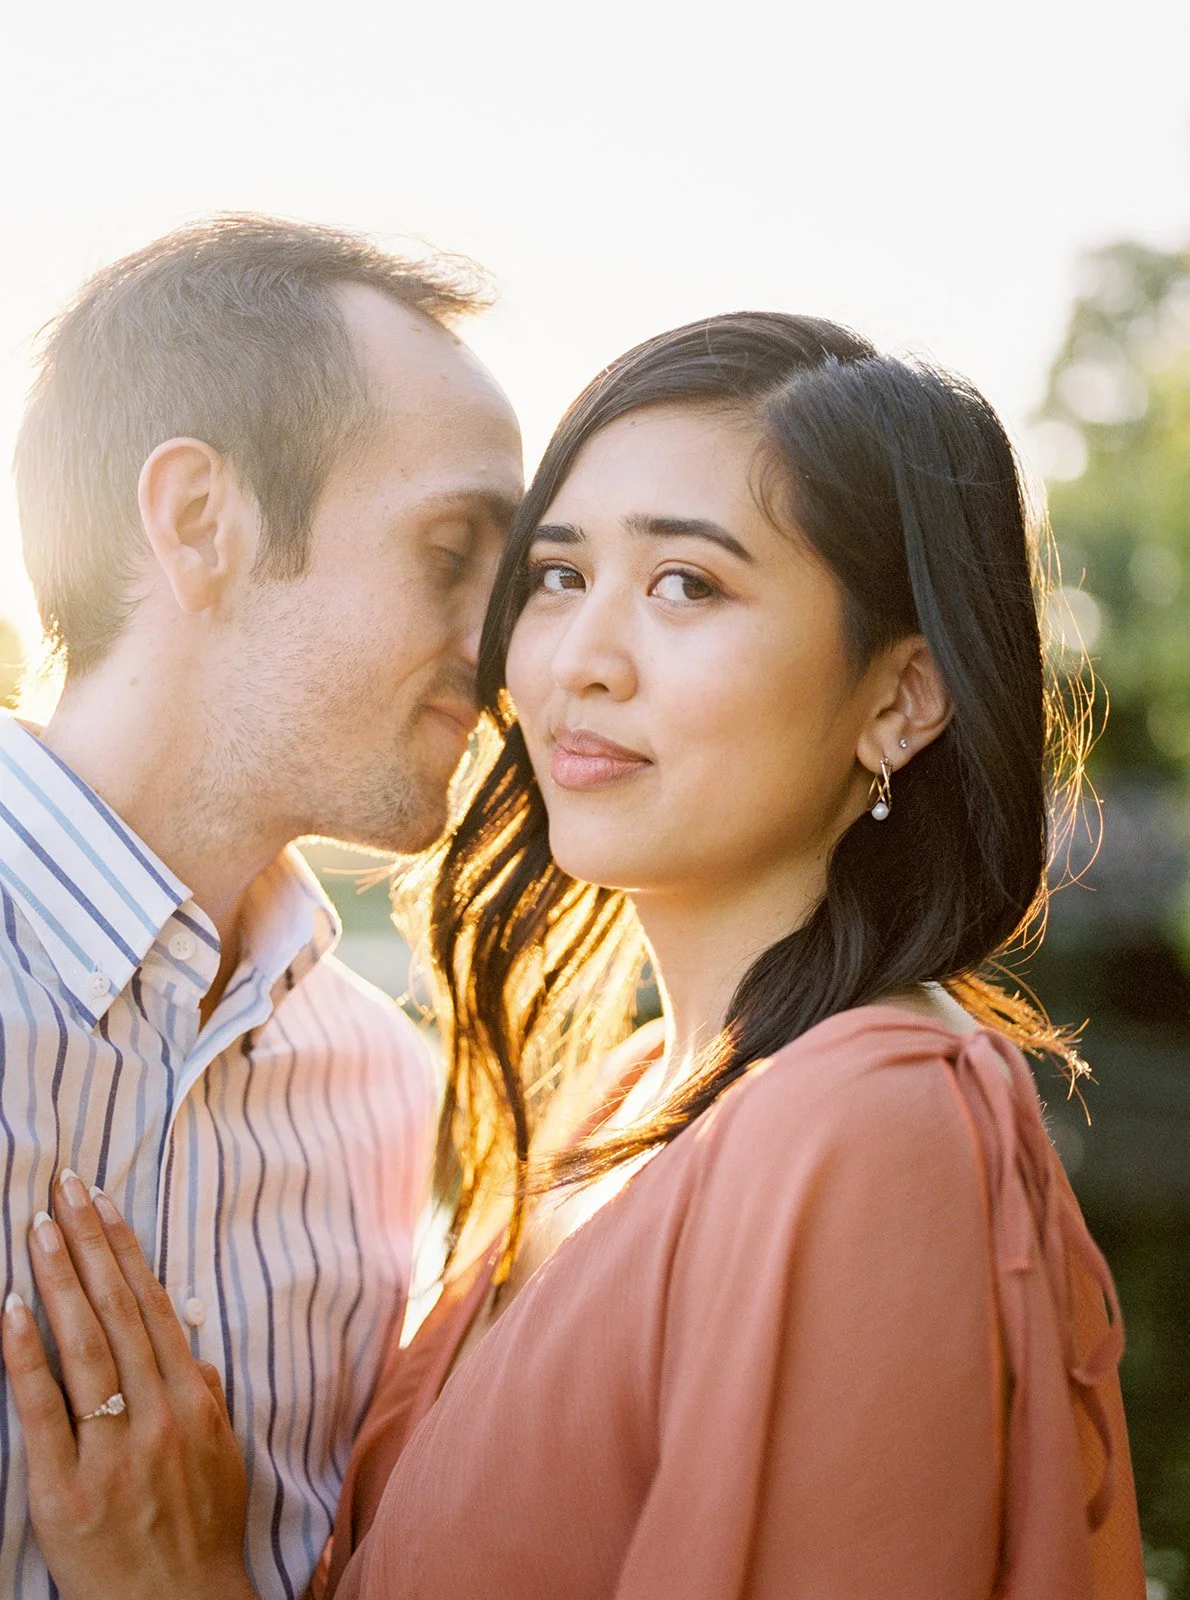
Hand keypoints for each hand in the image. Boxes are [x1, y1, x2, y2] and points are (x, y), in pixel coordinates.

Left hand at [1, 1170, 255, 1599]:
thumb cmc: (200, 1534)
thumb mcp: (221, 1456)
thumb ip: (204, 1395)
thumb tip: (191, 1346)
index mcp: (193, 1400)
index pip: (153, 1305)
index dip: (124, 1250)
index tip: (102, 1202)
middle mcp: (157, 1414)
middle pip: (118, 1310)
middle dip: (89, 1243)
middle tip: (64, 1188)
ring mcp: (113, 1450)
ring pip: (85, 1346)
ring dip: (59, 1279)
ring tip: (39, 1228)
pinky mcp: (67, 1490)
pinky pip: (44, 1411)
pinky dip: (27, 1356)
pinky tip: (12, 1310)